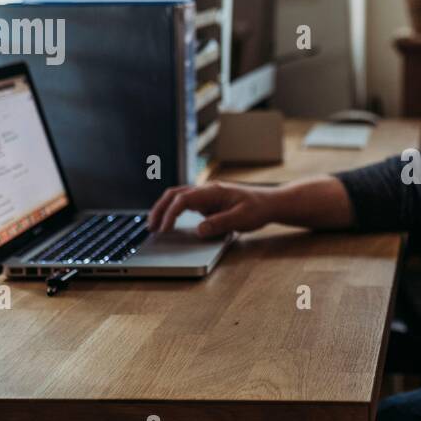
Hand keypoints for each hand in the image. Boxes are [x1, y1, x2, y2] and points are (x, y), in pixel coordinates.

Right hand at [146, 182, 278, 237]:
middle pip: (174, 194)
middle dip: (160, 209)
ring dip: (164, 209)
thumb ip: (220, 223)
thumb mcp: (242, 218)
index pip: (183, 199)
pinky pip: (184, 203)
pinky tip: (169, 222)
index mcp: (213, 191)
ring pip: (177, 197)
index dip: (171, 214)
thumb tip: (199, 230)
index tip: (165, 229)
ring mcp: (206, 195)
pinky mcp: (207, 202)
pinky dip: (173, 211)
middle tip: (151, 227)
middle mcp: (206, 190)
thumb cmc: (258, 209)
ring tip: (155, 226)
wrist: (269, 203)